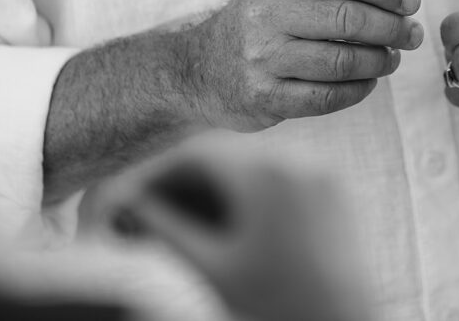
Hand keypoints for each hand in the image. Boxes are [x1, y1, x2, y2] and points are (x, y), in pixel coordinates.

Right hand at [90, 137, 365, 320]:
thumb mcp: (210, 268)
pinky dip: (249, 191)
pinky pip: (282, 175)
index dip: (155, 172)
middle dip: (183, 179)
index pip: (195, 152)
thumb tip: (124, 204)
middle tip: (148, 208)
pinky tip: (225, 224)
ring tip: (182, 220)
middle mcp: (299, 160)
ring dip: (214, 184)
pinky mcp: (334, 190)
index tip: (130, 197)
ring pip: (252, 162)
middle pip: (225, 154)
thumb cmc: (277, 307)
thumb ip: (164, 229)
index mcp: (266, 173)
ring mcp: (321, 172)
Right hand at [187, 0, 423, 130]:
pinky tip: (368, 81)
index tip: (412, 0)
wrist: (200, 68)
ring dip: (380, 61)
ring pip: (342, 61)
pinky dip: (359, 89)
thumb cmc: (266, 21)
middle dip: (392, 27)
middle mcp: (264, 12)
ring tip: (391, 58)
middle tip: (412, 34)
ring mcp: (262, 57)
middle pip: (347, 18)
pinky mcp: (264, 97)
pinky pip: (328, 97)